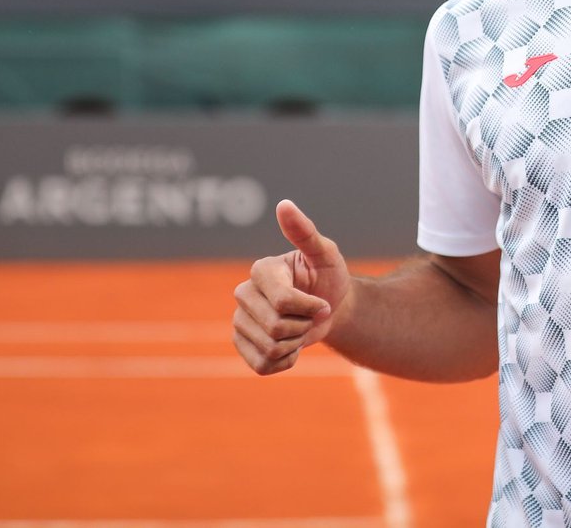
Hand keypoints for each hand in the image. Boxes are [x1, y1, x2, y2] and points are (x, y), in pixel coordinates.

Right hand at [232, 199, 351, 375]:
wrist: (331, 309)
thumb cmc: (329, 278)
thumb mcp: (326, 254)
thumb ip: (305, 232)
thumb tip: (284, 205)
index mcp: (261, 270)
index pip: (283, 303)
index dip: (311, 309)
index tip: (323, 303)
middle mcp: (243, 293)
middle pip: (276, 328)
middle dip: (304, 326)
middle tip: (311, 315)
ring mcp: (239, 320)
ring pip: (270, 349)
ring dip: (297, 344)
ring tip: (300, 327)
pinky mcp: (241, 344)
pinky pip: (262, 366)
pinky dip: (285, 362)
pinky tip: (291, 346)